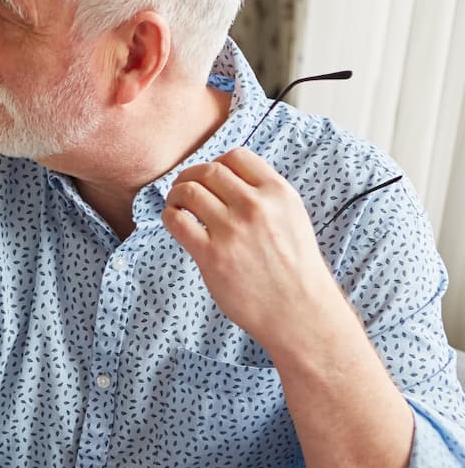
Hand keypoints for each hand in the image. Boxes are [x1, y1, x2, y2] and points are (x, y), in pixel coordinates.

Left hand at [162, 148, 343, 353]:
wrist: (298, 310)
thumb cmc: (294, 268)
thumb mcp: (292, 218)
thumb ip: (265, 196)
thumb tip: (228, 181)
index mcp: (278, 193)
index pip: (236, 157)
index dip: (216, 163)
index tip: (209, 178)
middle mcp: (255, 206)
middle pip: (208, 171)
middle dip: (190, 176)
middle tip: (183, 189)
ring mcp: (232, 230)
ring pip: (189, 192)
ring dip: (176, 194)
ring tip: (176, 205)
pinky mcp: (212, 254)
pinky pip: (177, 221)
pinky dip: (169, 216)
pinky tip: (174, 222)